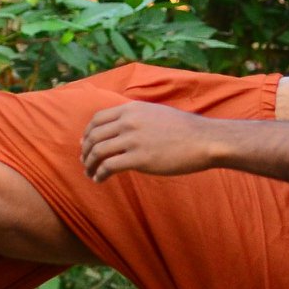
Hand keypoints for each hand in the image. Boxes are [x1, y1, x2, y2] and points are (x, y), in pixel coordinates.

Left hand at [79, 101, 217, 181]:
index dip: (87, 133)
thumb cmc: (183, 129)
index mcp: (131, 109)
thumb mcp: (155, 113)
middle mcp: (128, 122)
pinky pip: (108, 167)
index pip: (97, 119)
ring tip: (91, 174)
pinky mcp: (139, 159)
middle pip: (94, 136)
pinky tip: (100, 180)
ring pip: (98, 152)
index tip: (85, 144)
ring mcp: (133, 140)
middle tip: (85, 162)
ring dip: (90, 165)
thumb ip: (136, 117)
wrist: (203, 140)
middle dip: (85, 151)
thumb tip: (121, 127)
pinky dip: (100, 174)